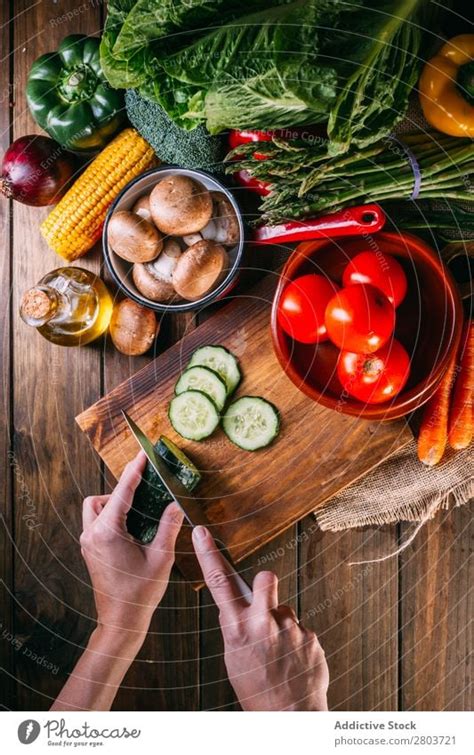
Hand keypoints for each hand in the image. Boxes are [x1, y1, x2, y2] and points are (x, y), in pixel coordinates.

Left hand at [80, 451, 183, 640]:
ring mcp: (88, 542)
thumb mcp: (161, 557)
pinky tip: (133, 525)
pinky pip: (97, 521)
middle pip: (103, 497)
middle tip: (147, 489)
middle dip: (124, 490)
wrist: (121, 621)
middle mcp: (92, 534)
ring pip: (96, 507)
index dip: (135, 470)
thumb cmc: (140, 593)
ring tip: (140, 511)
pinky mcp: (90, 549)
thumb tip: (176, 503)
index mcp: (108, 532)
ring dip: (114, 503)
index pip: (122, 491)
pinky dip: (112, 516)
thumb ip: (168, 526)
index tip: (143, 454)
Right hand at [192, 526, 328, 710]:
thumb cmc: (257, 688)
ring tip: (280, 651)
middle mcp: (262, 624)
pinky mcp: (310, 636)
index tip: (201, 532)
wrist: (289, 716)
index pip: (218, 583)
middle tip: (266, 605)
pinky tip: (293, 661)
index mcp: (237, 629)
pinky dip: (297, 642)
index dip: (208, 554)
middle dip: (265, 585)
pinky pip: (301, 629)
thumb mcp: (233, 657)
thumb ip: (234, 626)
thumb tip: (233, 605)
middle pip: (265, 579)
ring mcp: (289, 629)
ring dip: (282, 624)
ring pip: (285, 609)